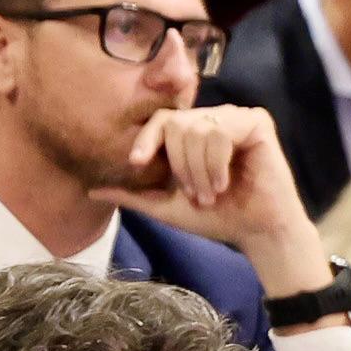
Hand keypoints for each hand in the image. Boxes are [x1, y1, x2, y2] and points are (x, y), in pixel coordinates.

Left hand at [93, 105, 325, 284]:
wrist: (258, 232)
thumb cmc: (218, 218)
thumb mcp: (167, 207)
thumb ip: (133, 195)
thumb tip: (91, 189)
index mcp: (193, 134)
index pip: (162, 120)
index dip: (146, 137)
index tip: (135, 163)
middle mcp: (213, 120)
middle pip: (176, 123)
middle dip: (180, 165)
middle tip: (196, 195)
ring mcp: (235, 118)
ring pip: (196, 128)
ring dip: (199, 169)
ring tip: (212, 193)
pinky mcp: (257, 122)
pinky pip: (220, 131)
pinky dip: (217, 163)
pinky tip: (226, 183)